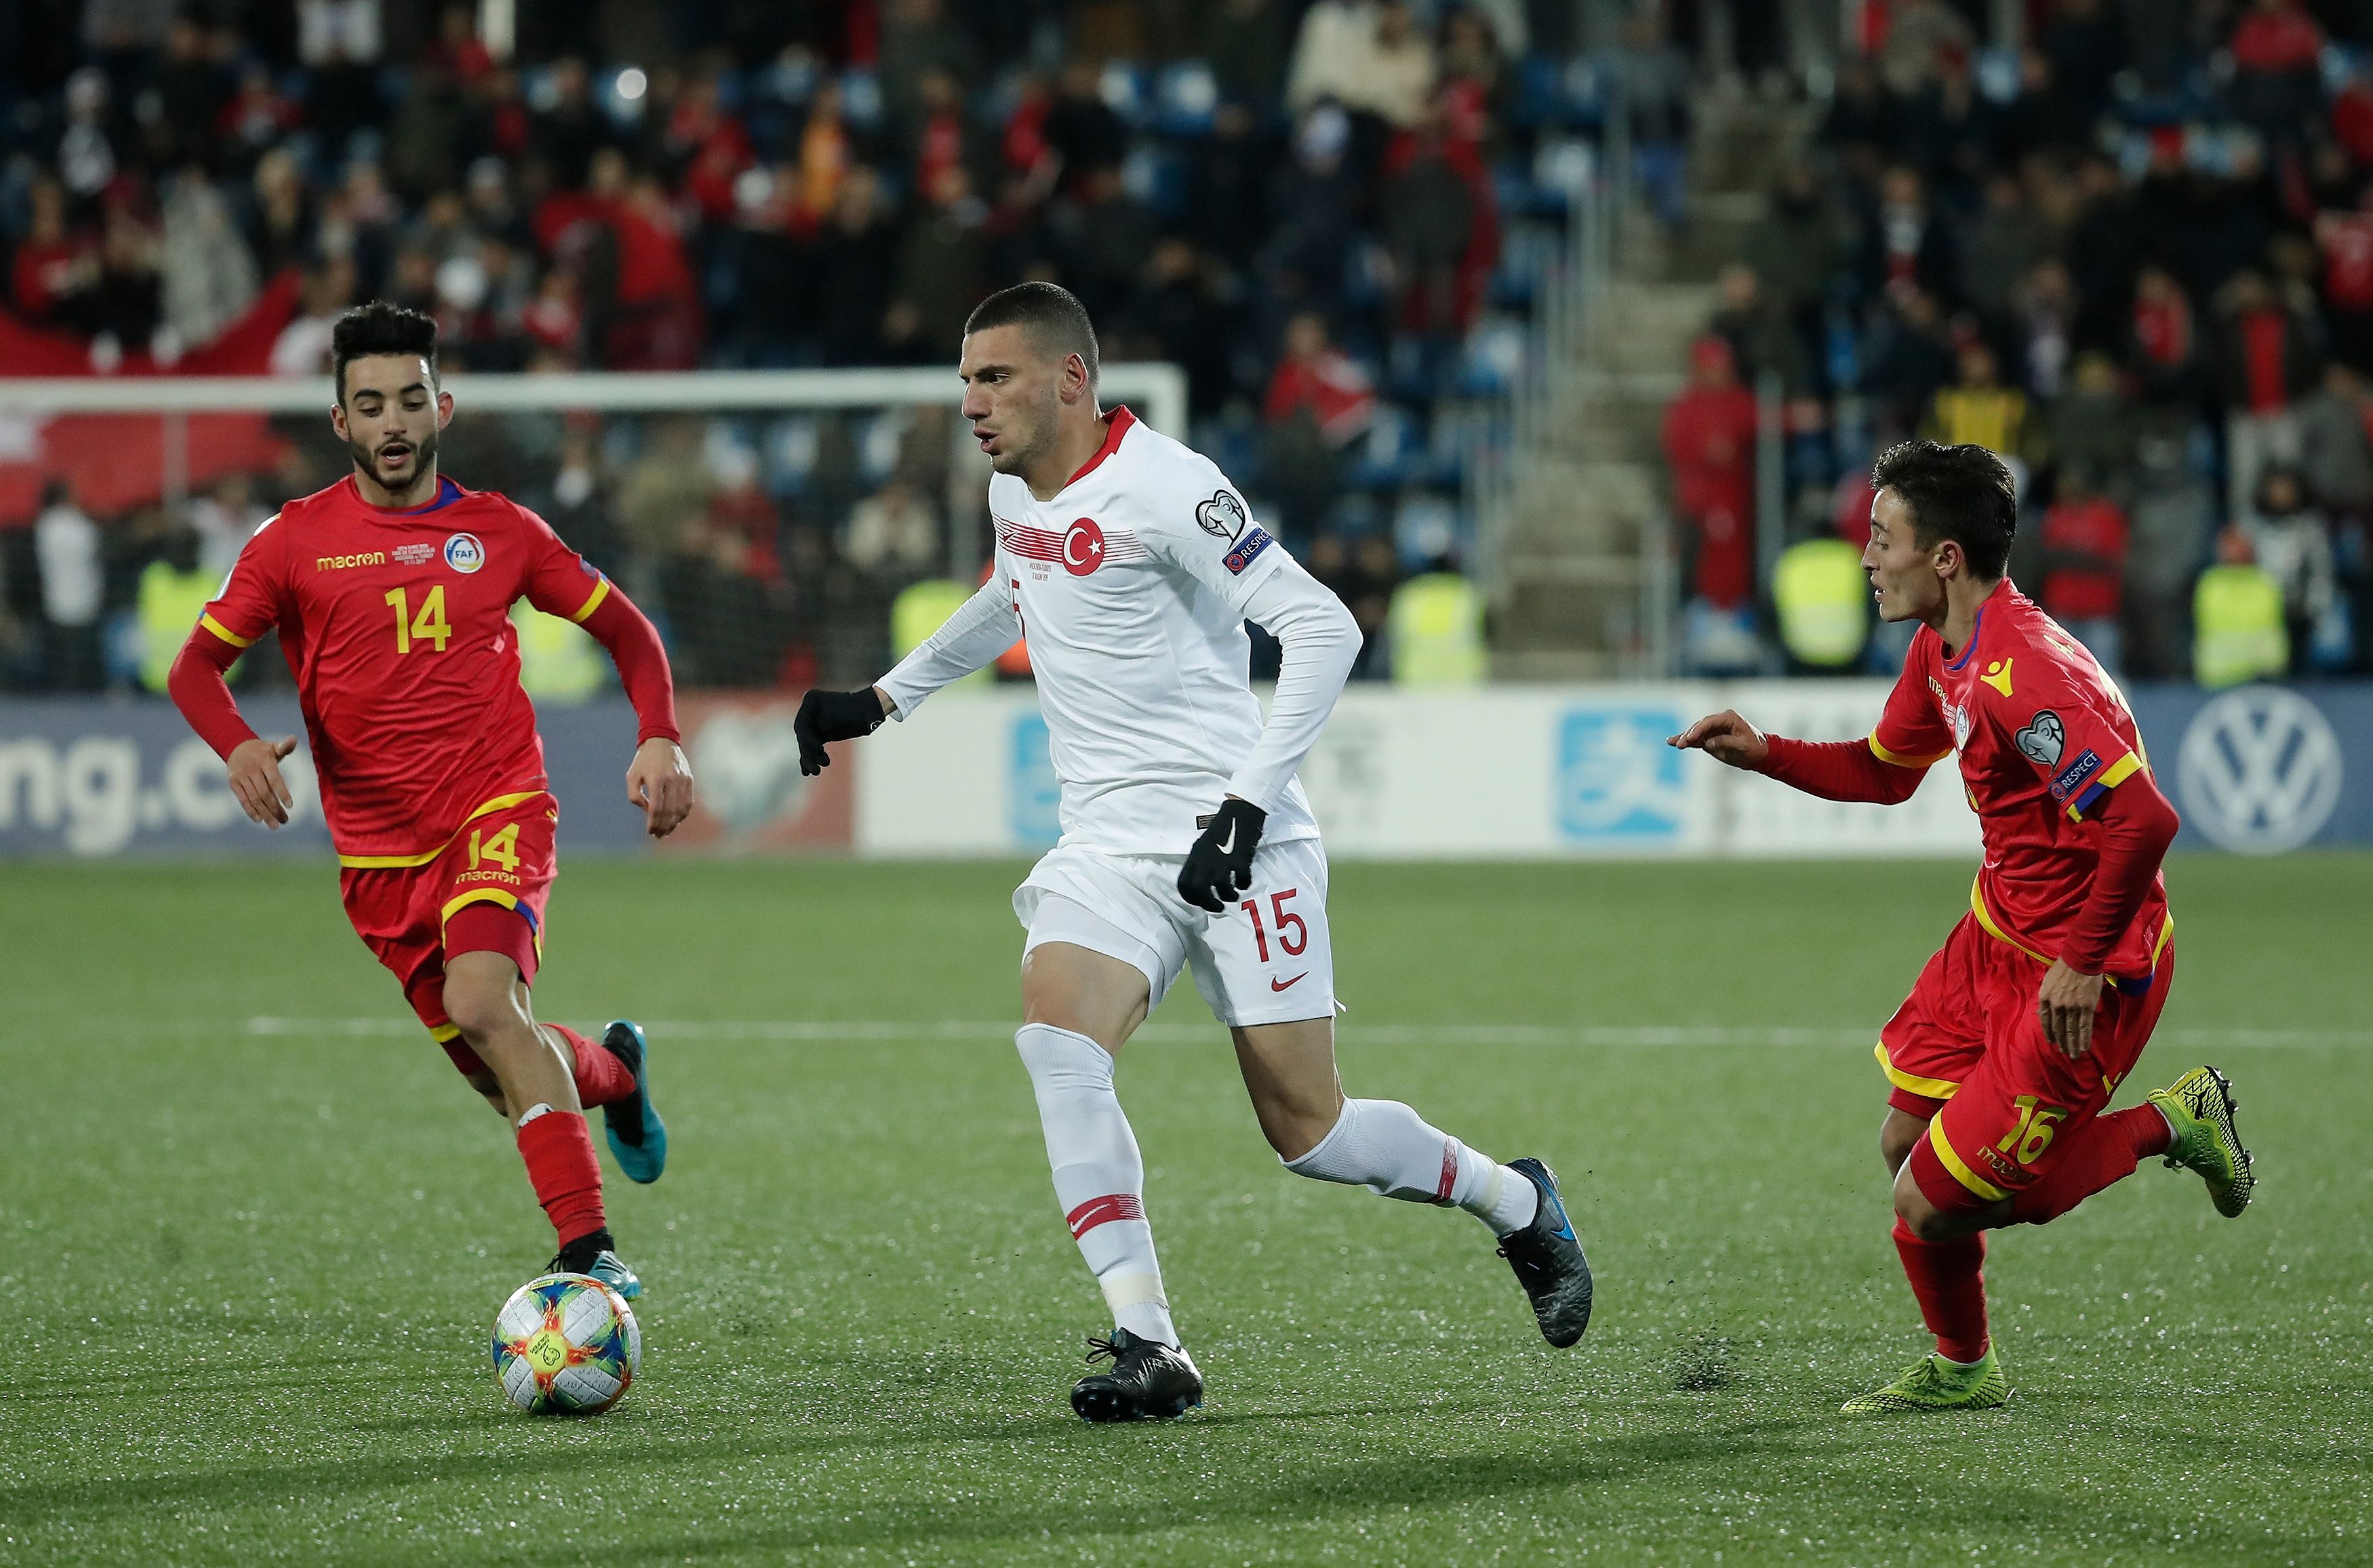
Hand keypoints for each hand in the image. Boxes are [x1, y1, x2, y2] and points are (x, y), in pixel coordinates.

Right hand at [227, 736, 297, 826]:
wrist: (236, 746)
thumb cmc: (261, 750)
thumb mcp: (272, 746)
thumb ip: (284, 747)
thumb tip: (293, 739)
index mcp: (264, 761)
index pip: (274, 780)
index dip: (282, 793)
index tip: (290, 806)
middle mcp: (252, 770)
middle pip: (264, 793)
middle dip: (275, 808)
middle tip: (285, 821)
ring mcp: (241, 777)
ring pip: (254, 799)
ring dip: (265, 813)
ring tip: (275, 825)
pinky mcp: (233, 783)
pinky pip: (242, 799)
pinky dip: (250, 810)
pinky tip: (260, 820)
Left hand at [626, 737, 694, 837]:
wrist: (661, 741)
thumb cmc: (643, 760)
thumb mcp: (631, 775)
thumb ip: (634, 795)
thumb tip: (646, 810)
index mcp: (656, 778)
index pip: (656, 808)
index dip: (653, 823)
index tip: (650, 831)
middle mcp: (672, 779)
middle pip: (670, 811)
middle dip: (664, 826)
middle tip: (658, 835)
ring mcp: (683, 780)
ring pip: (682, 808)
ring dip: (674, 823)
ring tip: (667, 830)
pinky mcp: (689, 779)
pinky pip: (688, 801)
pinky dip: (683, 813)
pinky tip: (676, 820)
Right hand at [794, 687, 890, 775]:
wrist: (870, 710)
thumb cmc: (858, 710)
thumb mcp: (839, 719)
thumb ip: (823, 726)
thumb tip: (807, 734)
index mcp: (811, 700)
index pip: (802, 725)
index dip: (807, 740)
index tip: (820, 749)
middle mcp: (809, 710)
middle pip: (803, 736)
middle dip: (809, 752)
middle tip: (816, 769)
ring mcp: (813, 722)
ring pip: (807, 744)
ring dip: (810, 758)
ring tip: (816, 771)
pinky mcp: (820, 733)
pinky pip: (812, 747)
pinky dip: (811, 758)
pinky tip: (807, 772)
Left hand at [1178, 797, 1264, 912]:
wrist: (1240, 812)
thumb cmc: (1222, 830)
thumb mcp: (1204, 847)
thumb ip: (1201, 864)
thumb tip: (1203, 886)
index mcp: (1194, 857)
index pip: (1183, 884)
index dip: (1190, 898)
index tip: (1200, 902)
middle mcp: (1205, 859)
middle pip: (1199, 890)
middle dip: (1208, 904)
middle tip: (1217, 907)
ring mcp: (1222, 858)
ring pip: (1220, 887)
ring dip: (1228, 896)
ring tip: (1233, 895)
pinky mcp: (1239, 858)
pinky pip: (1241, 879)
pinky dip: (1243, 884)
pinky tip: (1244, 881)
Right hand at [1668, 710, 1769, 769]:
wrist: (1760, 755)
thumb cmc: (1754, 748)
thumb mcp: (1741, 745)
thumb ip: (1724, 742)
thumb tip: (1707, 743)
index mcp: (1729, 718)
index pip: (1709, 721)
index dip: (1699, 729)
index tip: (1690, 738)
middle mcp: (1720, 721)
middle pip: (1700, 726)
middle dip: (1689, 734)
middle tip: (1681, 743)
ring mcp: (1714, 730)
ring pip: (1696, 732)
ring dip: (1685, 738)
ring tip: (1673, 743)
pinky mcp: (1710, 739)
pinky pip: (1697, 739)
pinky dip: (1686, 741)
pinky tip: (1672, 741)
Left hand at [2036, 959, 2106, 1059]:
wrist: (2080, 959)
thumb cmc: (2063, 967)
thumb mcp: (2047, 981)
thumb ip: (2045, 997)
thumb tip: (2041, 1011)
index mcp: (2045, 998)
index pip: (2045, 1020)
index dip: (2049, 1033)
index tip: (2052, 1041)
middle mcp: (2056, 1005)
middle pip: (2058, 1028)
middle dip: (2061, 1042)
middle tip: (2064, 1052)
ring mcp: (2071, 1007)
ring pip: (2071, 1031)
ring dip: (2073, 1045)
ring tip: (2074, 1055)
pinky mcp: (2086, 1007)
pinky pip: (2085, 1027)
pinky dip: (2084, 1039)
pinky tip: (2084, 1047)